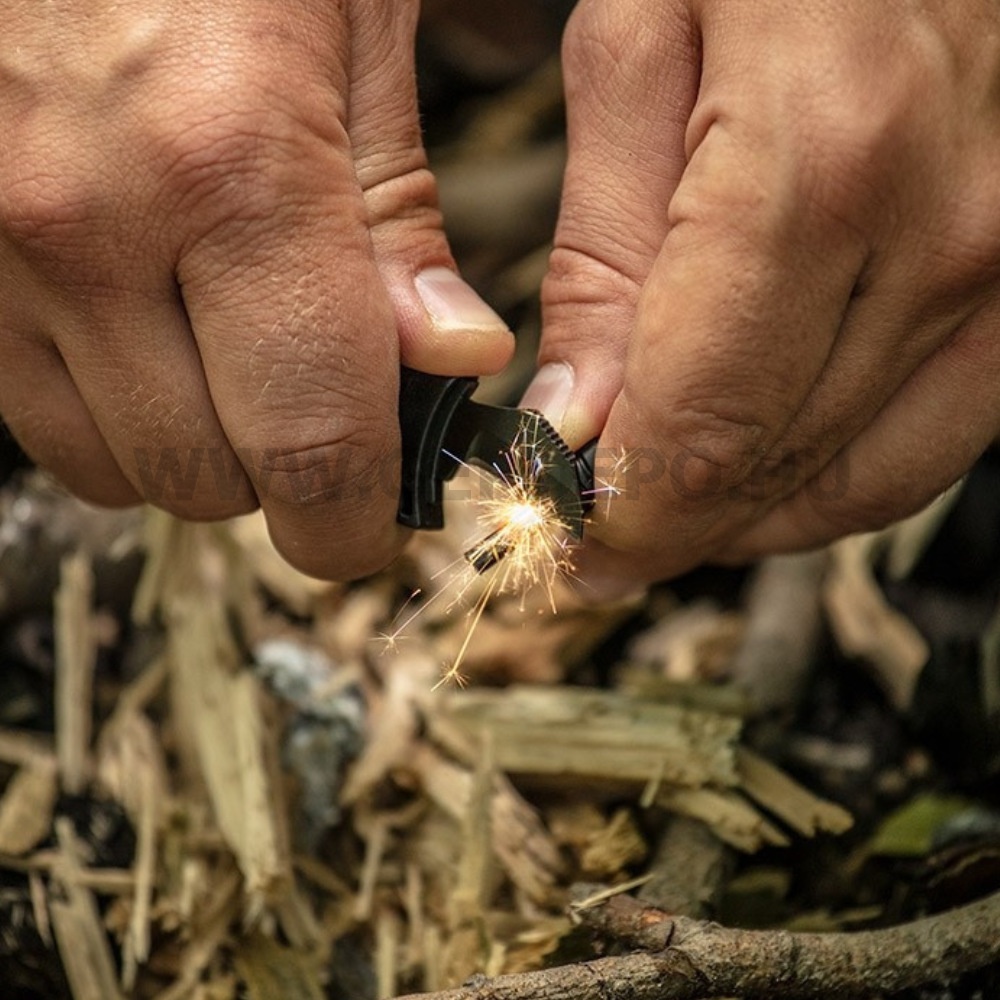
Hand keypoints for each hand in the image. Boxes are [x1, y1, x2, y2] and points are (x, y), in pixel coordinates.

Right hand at [0, 0, 512, 578]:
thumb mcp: (353, 26)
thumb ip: (399, 217)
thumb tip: (454, 361)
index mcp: (233, 166)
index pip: (313, 445)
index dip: (353, 522)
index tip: (377, 528)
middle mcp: (89, 224)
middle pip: (208, 479)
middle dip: (283, 481)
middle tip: (325, 423)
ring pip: (113, 466)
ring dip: (196, 448)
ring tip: (237, 364)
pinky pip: (33, 415)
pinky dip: (112, 411)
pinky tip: (153, 339)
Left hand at [525, 0, 999, 592]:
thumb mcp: (632, 48)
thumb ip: (603, 251)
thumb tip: (577, 419)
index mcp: (820, 166)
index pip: (704, 428)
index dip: (626, 516)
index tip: (566, 543)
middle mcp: (938, 233)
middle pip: (776, 467)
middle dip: (671, 528)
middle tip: (596, 542)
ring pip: (862, 477)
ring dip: (750, 518)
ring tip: (668, 513)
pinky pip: (932, 436)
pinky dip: (836, 476)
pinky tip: (767, 469)